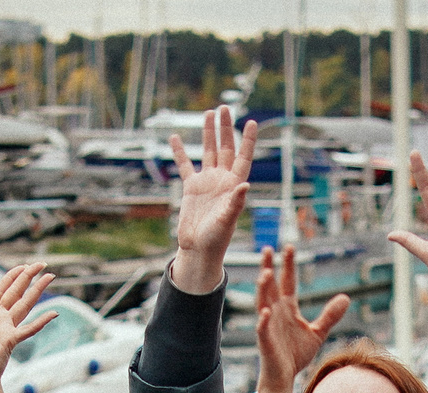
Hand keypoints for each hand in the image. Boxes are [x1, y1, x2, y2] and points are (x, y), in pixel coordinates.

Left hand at [0, 263, 59, 392]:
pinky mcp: (9, 341)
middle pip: (16, 292)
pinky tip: (53, 313)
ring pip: (25, 304)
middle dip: (29, 276)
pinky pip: (28, 329)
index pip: (1, 289)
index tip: (24, 265)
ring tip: (50, 276)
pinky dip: (41, 321)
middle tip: (42, 263)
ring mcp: (6, 329)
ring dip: (37, 290)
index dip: (12, 276)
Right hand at [170, 108, 256, 294]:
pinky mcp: (191, 188)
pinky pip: (185, 165)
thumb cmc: (217, 238)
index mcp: (234, 185)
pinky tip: (176, 137)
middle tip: (224, 107)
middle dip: (225, 128)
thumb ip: (236, 202)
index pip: (243, 157)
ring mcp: (207, 182)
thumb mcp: (228, 220)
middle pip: (225, 148)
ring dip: (209, 133)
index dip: (248, 140)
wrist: (198, 249)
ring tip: (209, 113)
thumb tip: (245, 184)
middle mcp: (222, 180)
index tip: (251, 122)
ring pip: (208, 151)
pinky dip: (180, 152)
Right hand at [255, 248, 347, 392]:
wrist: (285, 377)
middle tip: (267, 248)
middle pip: (271, 286)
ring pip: (262, 303)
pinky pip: (262, 329)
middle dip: (268, 267)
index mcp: (287, 308)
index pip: (287, 282)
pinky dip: (262, 321)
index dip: (288, 265)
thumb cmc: (296, 355)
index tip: (289, 247)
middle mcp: (275, 312)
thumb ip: (329, 315)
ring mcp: (268, 326)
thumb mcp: (318, 333)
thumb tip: (346, 298)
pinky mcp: (265, 341)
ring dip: (263, 289)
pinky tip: (265, 312)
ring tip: (265, 273)